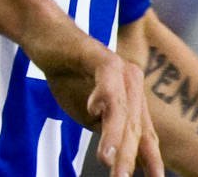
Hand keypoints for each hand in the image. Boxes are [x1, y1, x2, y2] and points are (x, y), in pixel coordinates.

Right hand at [25, 21, 163, 176]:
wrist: (46, 36)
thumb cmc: (67, 74)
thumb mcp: (88, 111)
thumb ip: (106, 128)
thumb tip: (120, 155)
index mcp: (133, 98)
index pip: (145, 134)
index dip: (151, 159)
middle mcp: (133, 83)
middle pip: (135, 128)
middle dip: (130, 157)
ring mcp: (120, 69)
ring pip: (122, 111)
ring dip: (115, 138)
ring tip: (108, 161)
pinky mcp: (101, 57)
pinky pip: (106, 84)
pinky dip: (102, 99)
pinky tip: (92, 111)